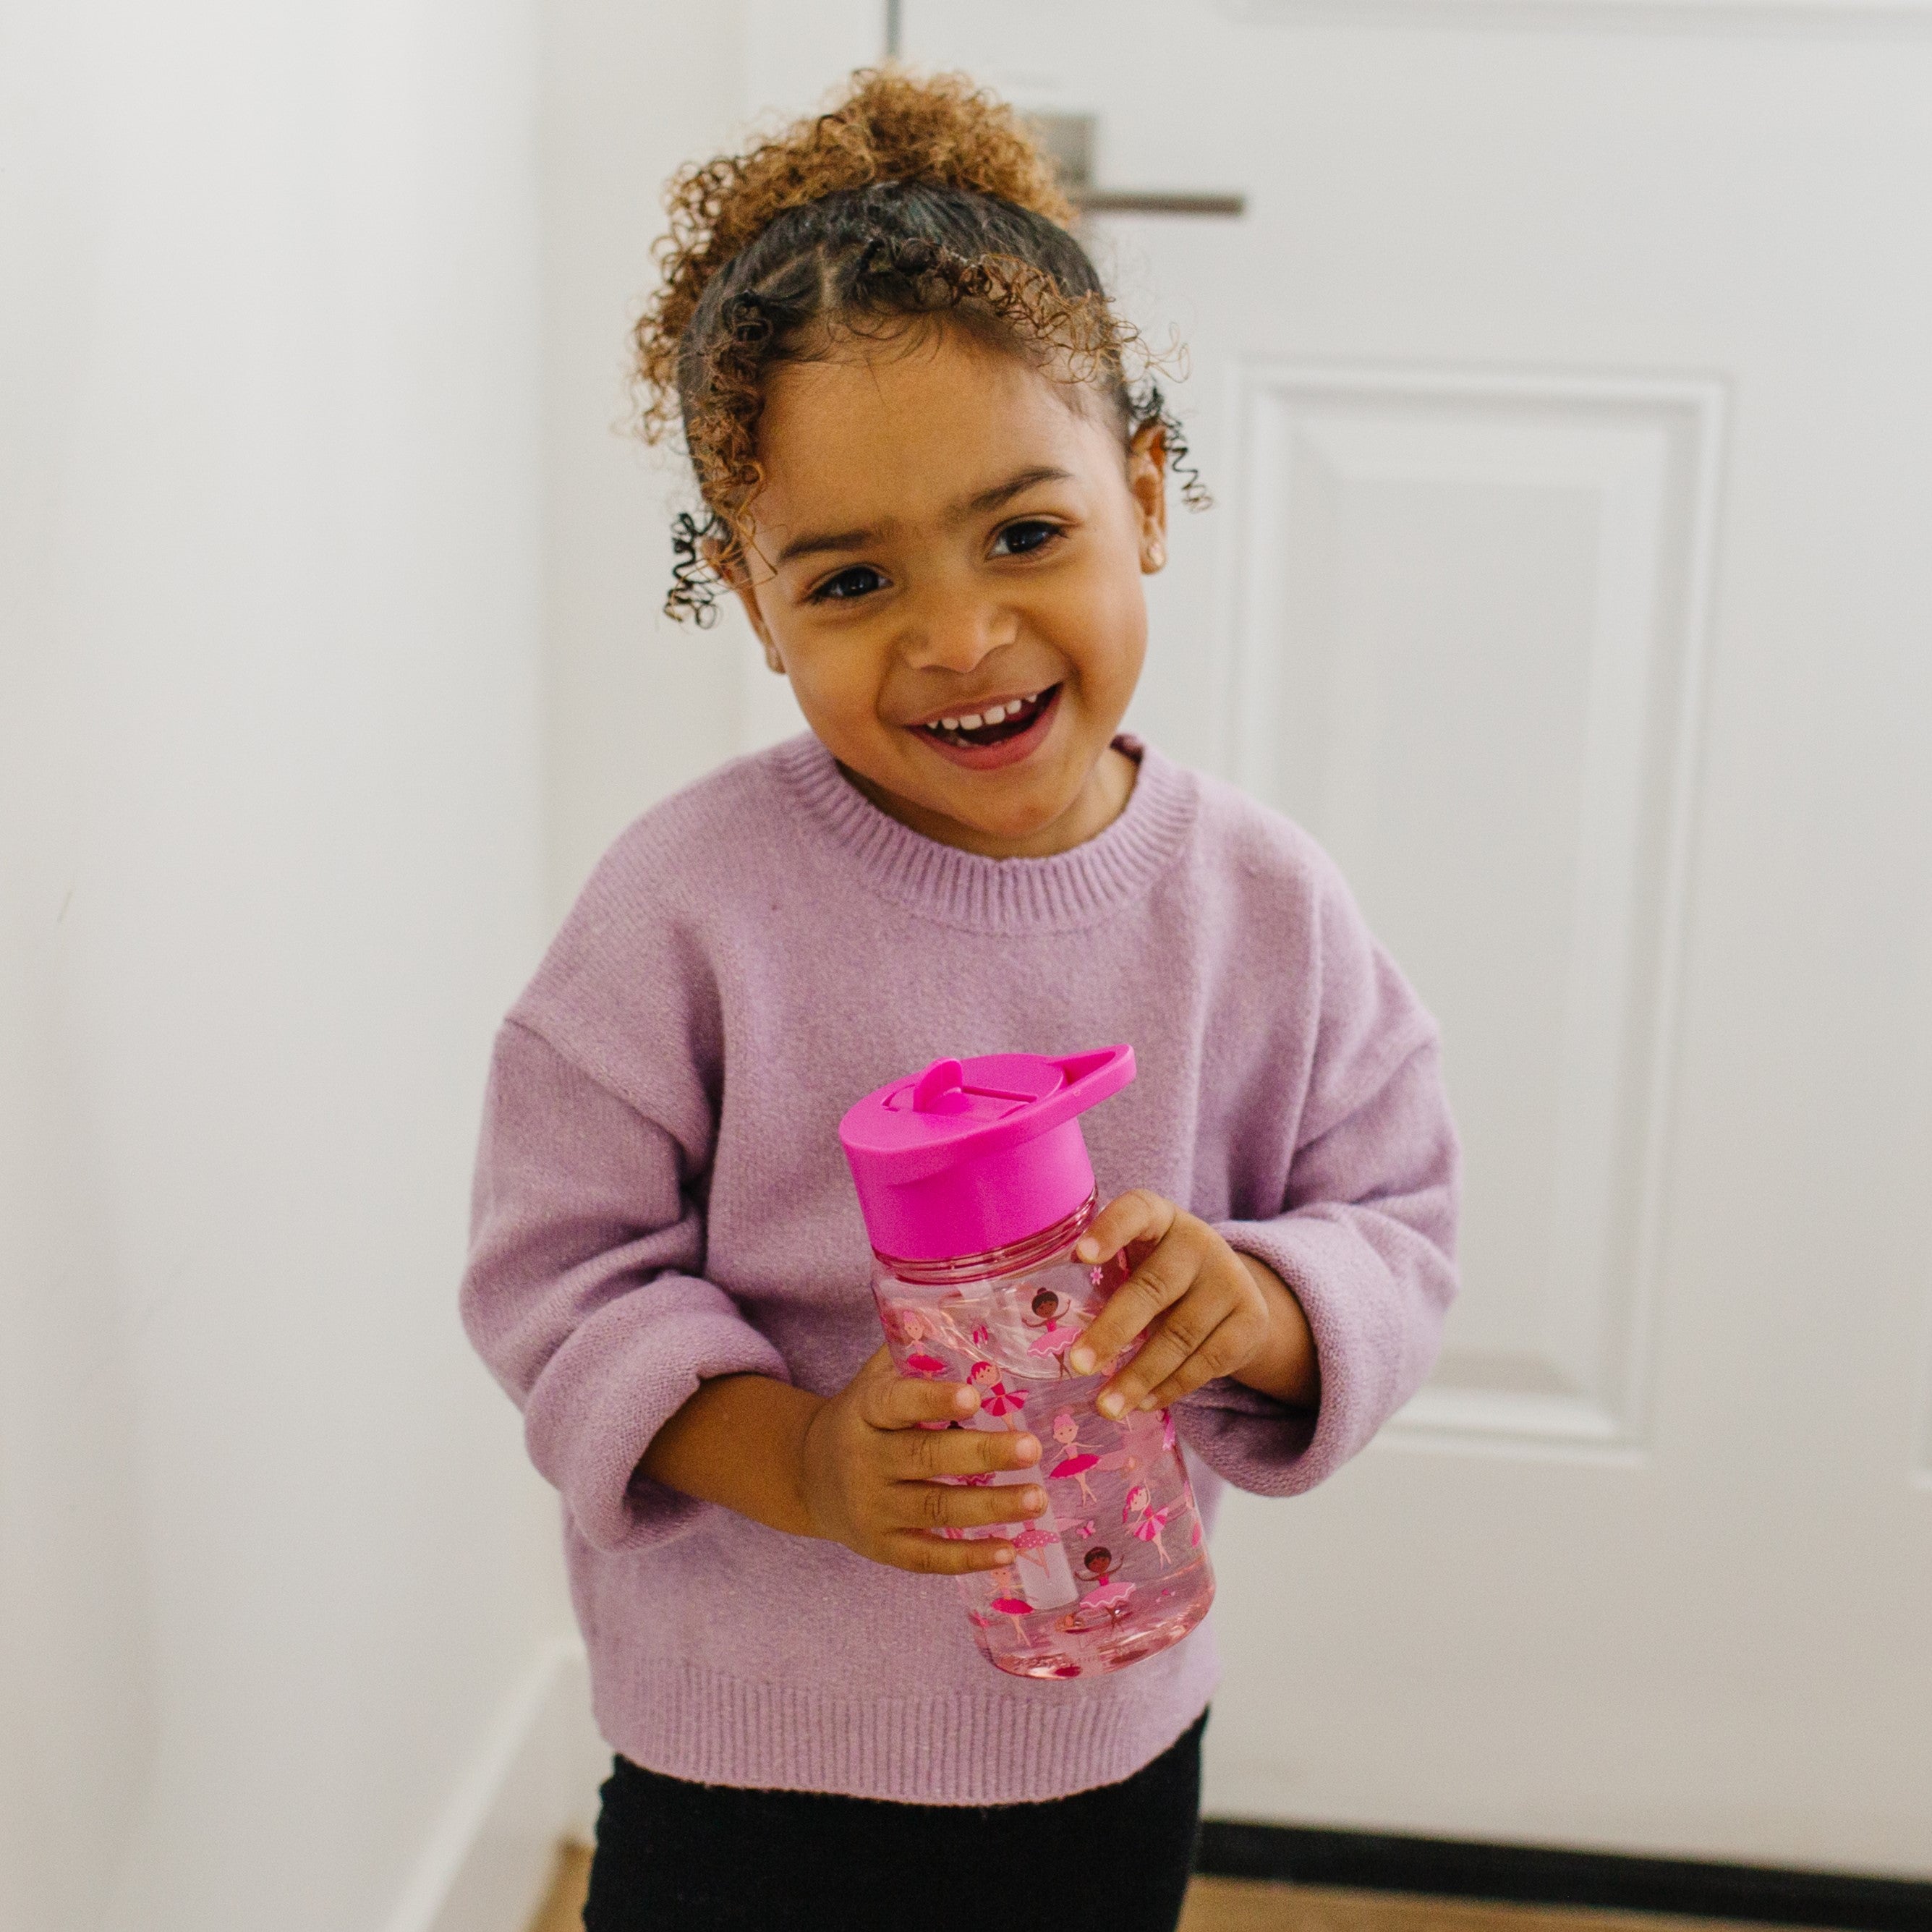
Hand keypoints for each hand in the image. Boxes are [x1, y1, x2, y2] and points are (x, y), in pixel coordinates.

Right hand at [797, 1346, 1048, 1574]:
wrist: (808, 1475)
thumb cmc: (863, 1417)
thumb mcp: (876, 1379)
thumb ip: (916, 1351)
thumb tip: (970, 1306)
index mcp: (865, 1410)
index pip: (897, 1403)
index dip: (934, 1400)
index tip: (974, 1396)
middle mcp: (865, 1460)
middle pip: (926, 1457)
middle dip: (983, 1454)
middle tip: (1032, 1448)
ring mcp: (872, 1508)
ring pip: (935, 1509)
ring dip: (990, 1506)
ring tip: (1036, 1499)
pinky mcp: (881, 1547)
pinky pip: (927, 1557)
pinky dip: (969, 1557)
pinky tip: (1009, 1550)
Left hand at [1067, 1191, 1318, 1413]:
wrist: (1232, 1291)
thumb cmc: (1160, 1274)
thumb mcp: (1136, 1260)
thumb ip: (1103, 1275)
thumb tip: (1046, 1322)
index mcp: (1160, 1218)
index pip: (1137, 1211)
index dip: (1110, 1230)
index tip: (1080, 1255)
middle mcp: (1198, 1242)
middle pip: (1153, 1288)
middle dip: (1112, 1331)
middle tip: (1078, 1364)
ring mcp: (1230, 1280)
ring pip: (1179, 1335)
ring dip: (1138, 1375)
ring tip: (1105, 1406)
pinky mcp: (1250, 1320)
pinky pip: (1206, 1362)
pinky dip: (1170, 1388)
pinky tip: (1144, 1404)